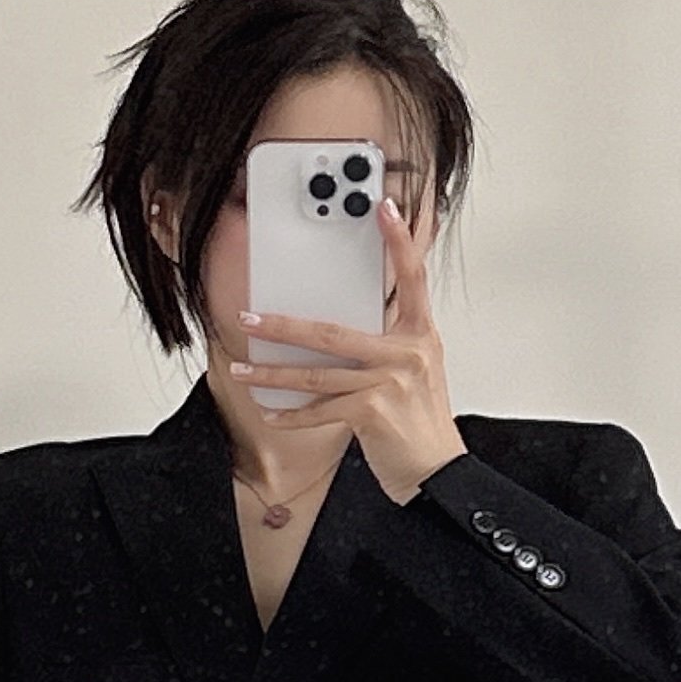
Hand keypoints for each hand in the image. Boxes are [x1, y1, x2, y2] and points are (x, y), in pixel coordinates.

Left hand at [230, 195, 468, 504]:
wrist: (438, 473)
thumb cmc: (421, 425)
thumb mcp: (416, 374)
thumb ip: (388, 347)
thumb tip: (341, 335)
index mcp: (420, 336)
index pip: (412, 278)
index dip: (399, 241)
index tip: (382, 208)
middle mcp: (407, 352)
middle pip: (332, 330)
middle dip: (283, 326)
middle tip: (249, 318)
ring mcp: (389, 380)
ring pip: (316, 372)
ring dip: (272, 375)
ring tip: (243, 372)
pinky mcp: (373, 411)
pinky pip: (320, 409)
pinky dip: (293, 414)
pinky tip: (271, 413)